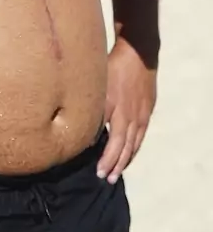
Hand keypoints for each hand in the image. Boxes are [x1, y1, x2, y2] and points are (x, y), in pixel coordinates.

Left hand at [97, 38, 156, 184]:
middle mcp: (130, 116)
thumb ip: (92, 107)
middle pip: (123, 147)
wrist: (138, 54)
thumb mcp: (99, 84)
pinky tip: (129, 154)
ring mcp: (140, 115)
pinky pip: (140, 135)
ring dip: (125, 160)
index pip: (112, 142)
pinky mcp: (146, 111)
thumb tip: (84, 126)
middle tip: (106, 177)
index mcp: (117, 110)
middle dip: (114, 164)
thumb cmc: (113, 66)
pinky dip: (134, 148)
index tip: (98, 171)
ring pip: (133, 144)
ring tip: (116, 173)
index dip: (106, 159)